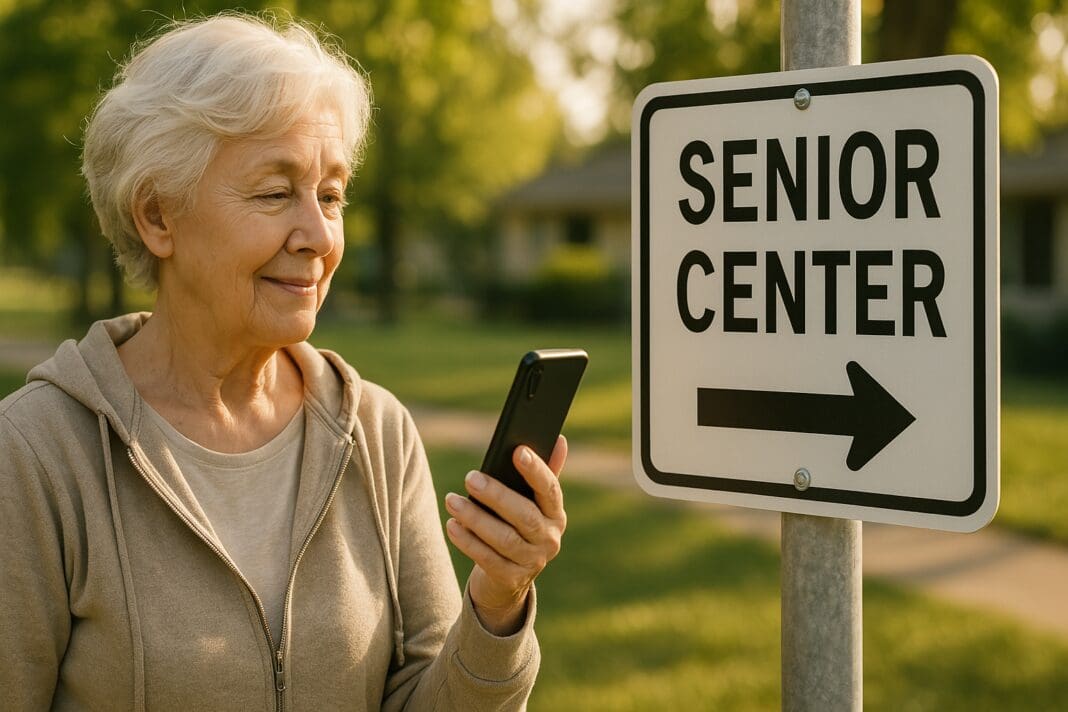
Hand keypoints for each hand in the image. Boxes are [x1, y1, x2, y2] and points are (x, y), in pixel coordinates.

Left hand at [444, 436, 567, 635]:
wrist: (508, 578)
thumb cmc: (517, 527)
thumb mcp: (532, 503)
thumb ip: (544, 474)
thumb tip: (559, 440)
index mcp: (556, 514)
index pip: (550, 489)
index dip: (536, 470)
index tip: (517, 451)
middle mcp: (550, 539)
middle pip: (525, 516)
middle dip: (496, 496)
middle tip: (470, 478)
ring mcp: (532, 562)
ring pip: (504, 539)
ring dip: (475, 518)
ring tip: (452, 501)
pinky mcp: (511, 579)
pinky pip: (487, 559)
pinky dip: (468, 542)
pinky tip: (452, 525)